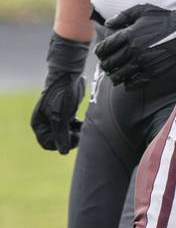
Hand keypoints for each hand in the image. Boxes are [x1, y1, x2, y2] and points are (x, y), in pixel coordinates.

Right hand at [30, 33, 89, 153]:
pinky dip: (78, 127)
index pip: (47, 143)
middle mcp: (46, 121)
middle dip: (69, 139)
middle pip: (57, 139)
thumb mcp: (60, 117)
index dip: (60, 144)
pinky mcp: (67, 113)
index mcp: (39, 123)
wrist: (69, 74)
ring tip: (84, 129)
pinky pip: (72, 127)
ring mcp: (56, 117)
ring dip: (75, 134)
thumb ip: (61, 135)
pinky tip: (85, 124)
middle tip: (81, 136)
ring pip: (66, 133)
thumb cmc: (61, 95)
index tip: (74, 139)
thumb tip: (63, 153)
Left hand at [95, 2, 175, 88]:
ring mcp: (143, 62)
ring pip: (119, 76)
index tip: (101, 53)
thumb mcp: (143, 10)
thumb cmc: (164, 19)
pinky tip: (128, 81)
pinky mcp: (153, 72)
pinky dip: (128, 84)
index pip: (104, 48)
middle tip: (108, 65)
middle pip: (109, 64)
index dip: (99, 52)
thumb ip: (123, 16)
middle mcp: (133, 50)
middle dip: (106, 65)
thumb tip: (107, 23)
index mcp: (128, 34)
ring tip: (116, 75)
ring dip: (114, 76)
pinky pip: (134, 83)